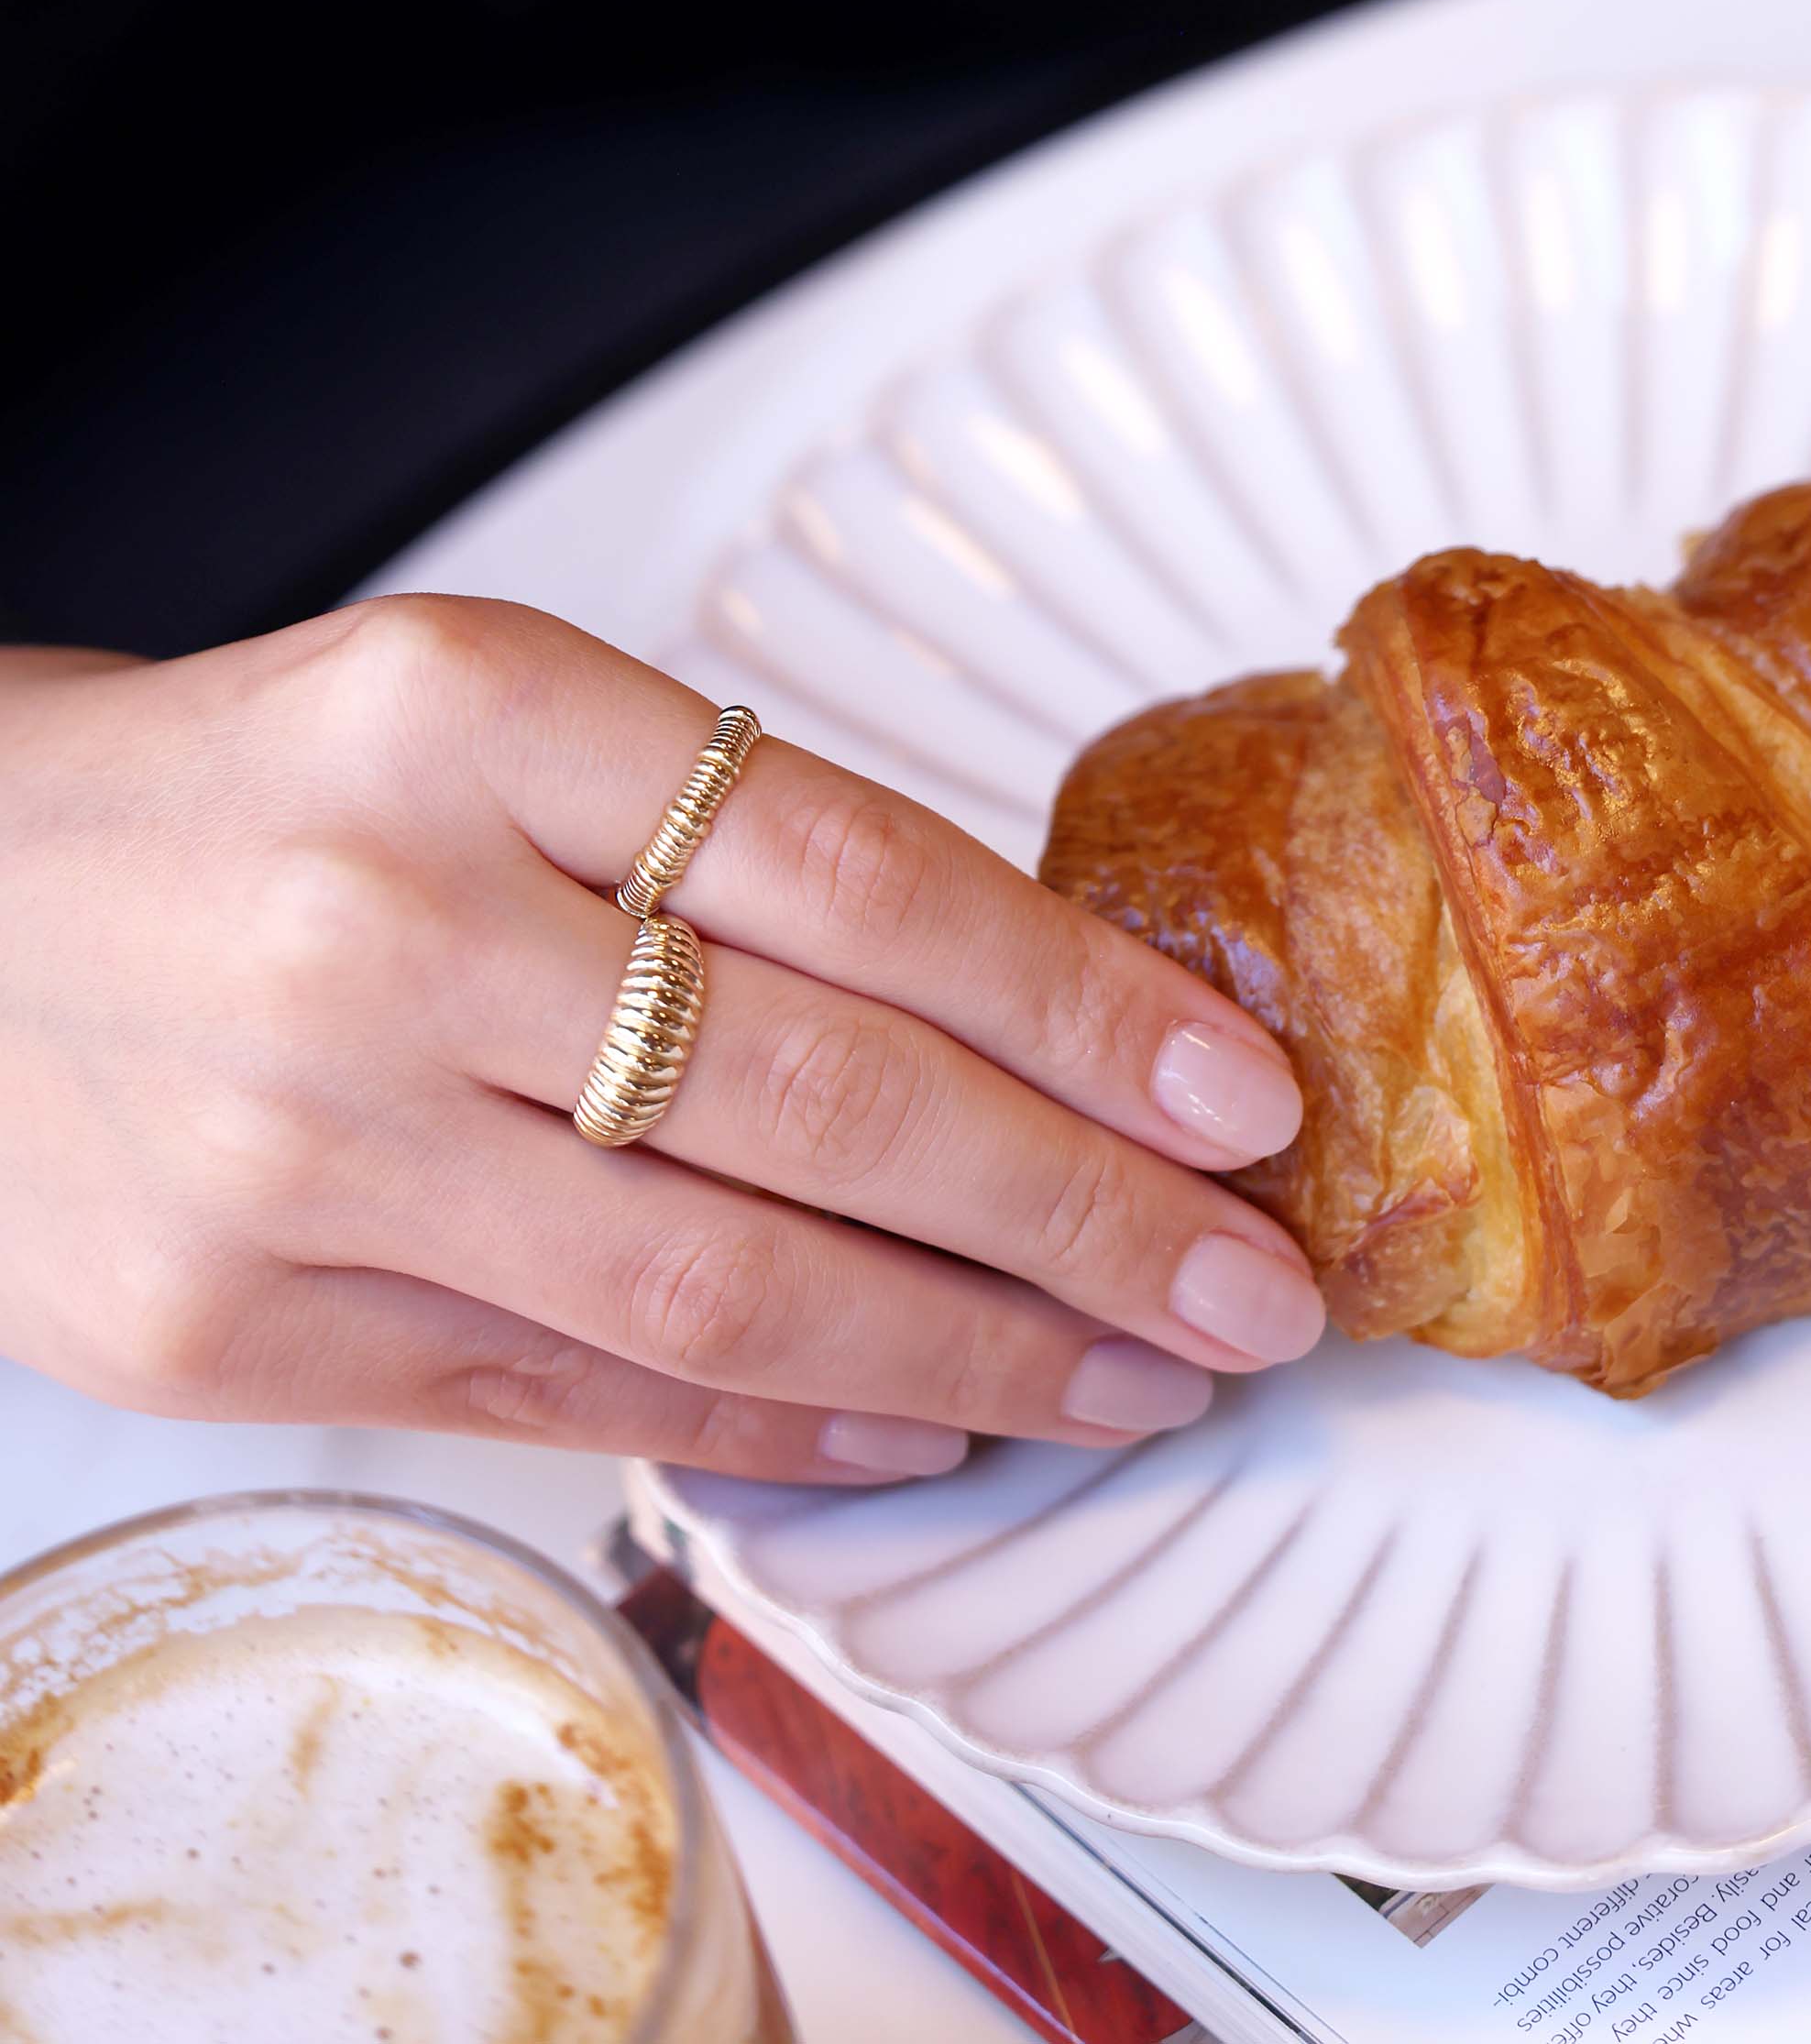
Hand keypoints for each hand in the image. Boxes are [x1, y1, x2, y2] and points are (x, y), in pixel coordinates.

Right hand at [0, 602, 1320, 1475]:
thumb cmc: (261, 797)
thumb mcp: (487, 720)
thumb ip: (723, 842)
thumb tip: (1036, 1016)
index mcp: (469, 714)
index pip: (855, 873)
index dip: (1077, 1005)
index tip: (1235, 1094)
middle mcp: (383, 923)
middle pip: (820, 1101)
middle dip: (1080, 1215)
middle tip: (1247, 1284)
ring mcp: (298, 1142)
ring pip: (720, 1285)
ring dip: (972, 1355)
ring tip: (1134, 1381)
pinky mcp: (230, 1323)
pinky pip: (576, 1393)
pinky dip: (782, 1423)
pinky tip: (927, 1428)